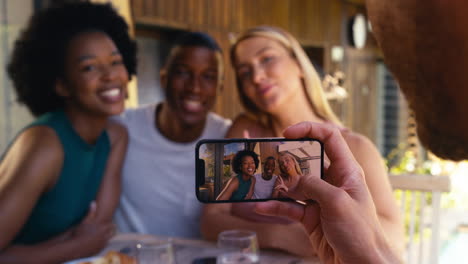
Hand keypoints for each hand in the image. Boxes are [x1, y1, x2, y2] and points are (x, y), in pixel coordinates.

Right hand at [71, 201, 114, 255]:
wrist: (76, 247)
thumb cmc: (80, 233)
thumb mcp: (85, 221)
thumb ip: (91, 212)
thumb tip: (93, 202)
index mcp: (103, 228)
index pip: (112, 225)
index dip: (110, 224)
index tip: (108, 223)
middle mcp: (105, 235)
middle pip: (113, 232)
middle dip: (111, 230)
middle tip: (107, 229)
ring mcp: (103, 243)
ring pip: (109, 239)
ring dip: (107, 237)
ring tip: (103, 235)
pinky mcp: (100, 249)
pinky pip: (104, 245)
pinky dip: (103, 243)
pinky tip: (98, 242)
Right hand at [255, 122, 399, 263]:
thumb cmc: (361, 233)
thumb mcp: (337, 202)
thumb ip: (313, 185)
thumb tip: (292, 180)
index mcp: (346, 171)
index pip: (329, 138)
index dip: (309, 129)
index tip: (287, 133)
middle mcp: (332, 181)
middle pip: (306, 160)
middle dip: (286, 157)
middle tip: (268, 157)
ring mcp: (319, 199)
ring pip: (293, 184)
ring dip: (277, 183)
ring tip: (259, 180)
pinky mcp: (310, 216)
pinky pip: (288, 207)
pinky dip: (274, 206)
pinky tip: (261, 207)